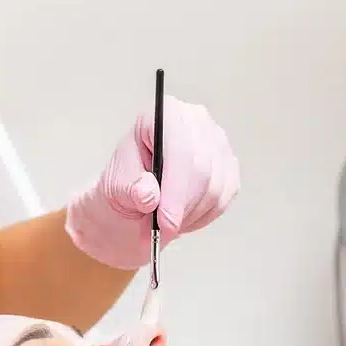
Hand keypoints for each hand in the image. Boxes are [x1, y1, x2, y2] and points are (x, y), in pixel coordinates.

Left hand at [64, 97, 239, 270]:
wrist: (138, 192)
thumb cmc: (126, 181)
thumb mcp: (117, 185)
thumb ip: (131, 189)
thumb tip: (148, 196)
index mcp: (164, 114)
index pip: (179, 149)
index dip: (174, 189)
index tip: (165, 220)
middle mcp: (196, 121)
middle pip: (201, 169)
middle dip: (182, 207)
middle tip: (162, 231)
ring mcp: (217, 141)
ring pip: (215, 187)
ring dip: (190, 214)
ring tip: (167, 223)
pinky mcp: (228, 164)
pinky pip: (224, 197)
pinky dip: (203, 215)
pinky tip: (183, 216)